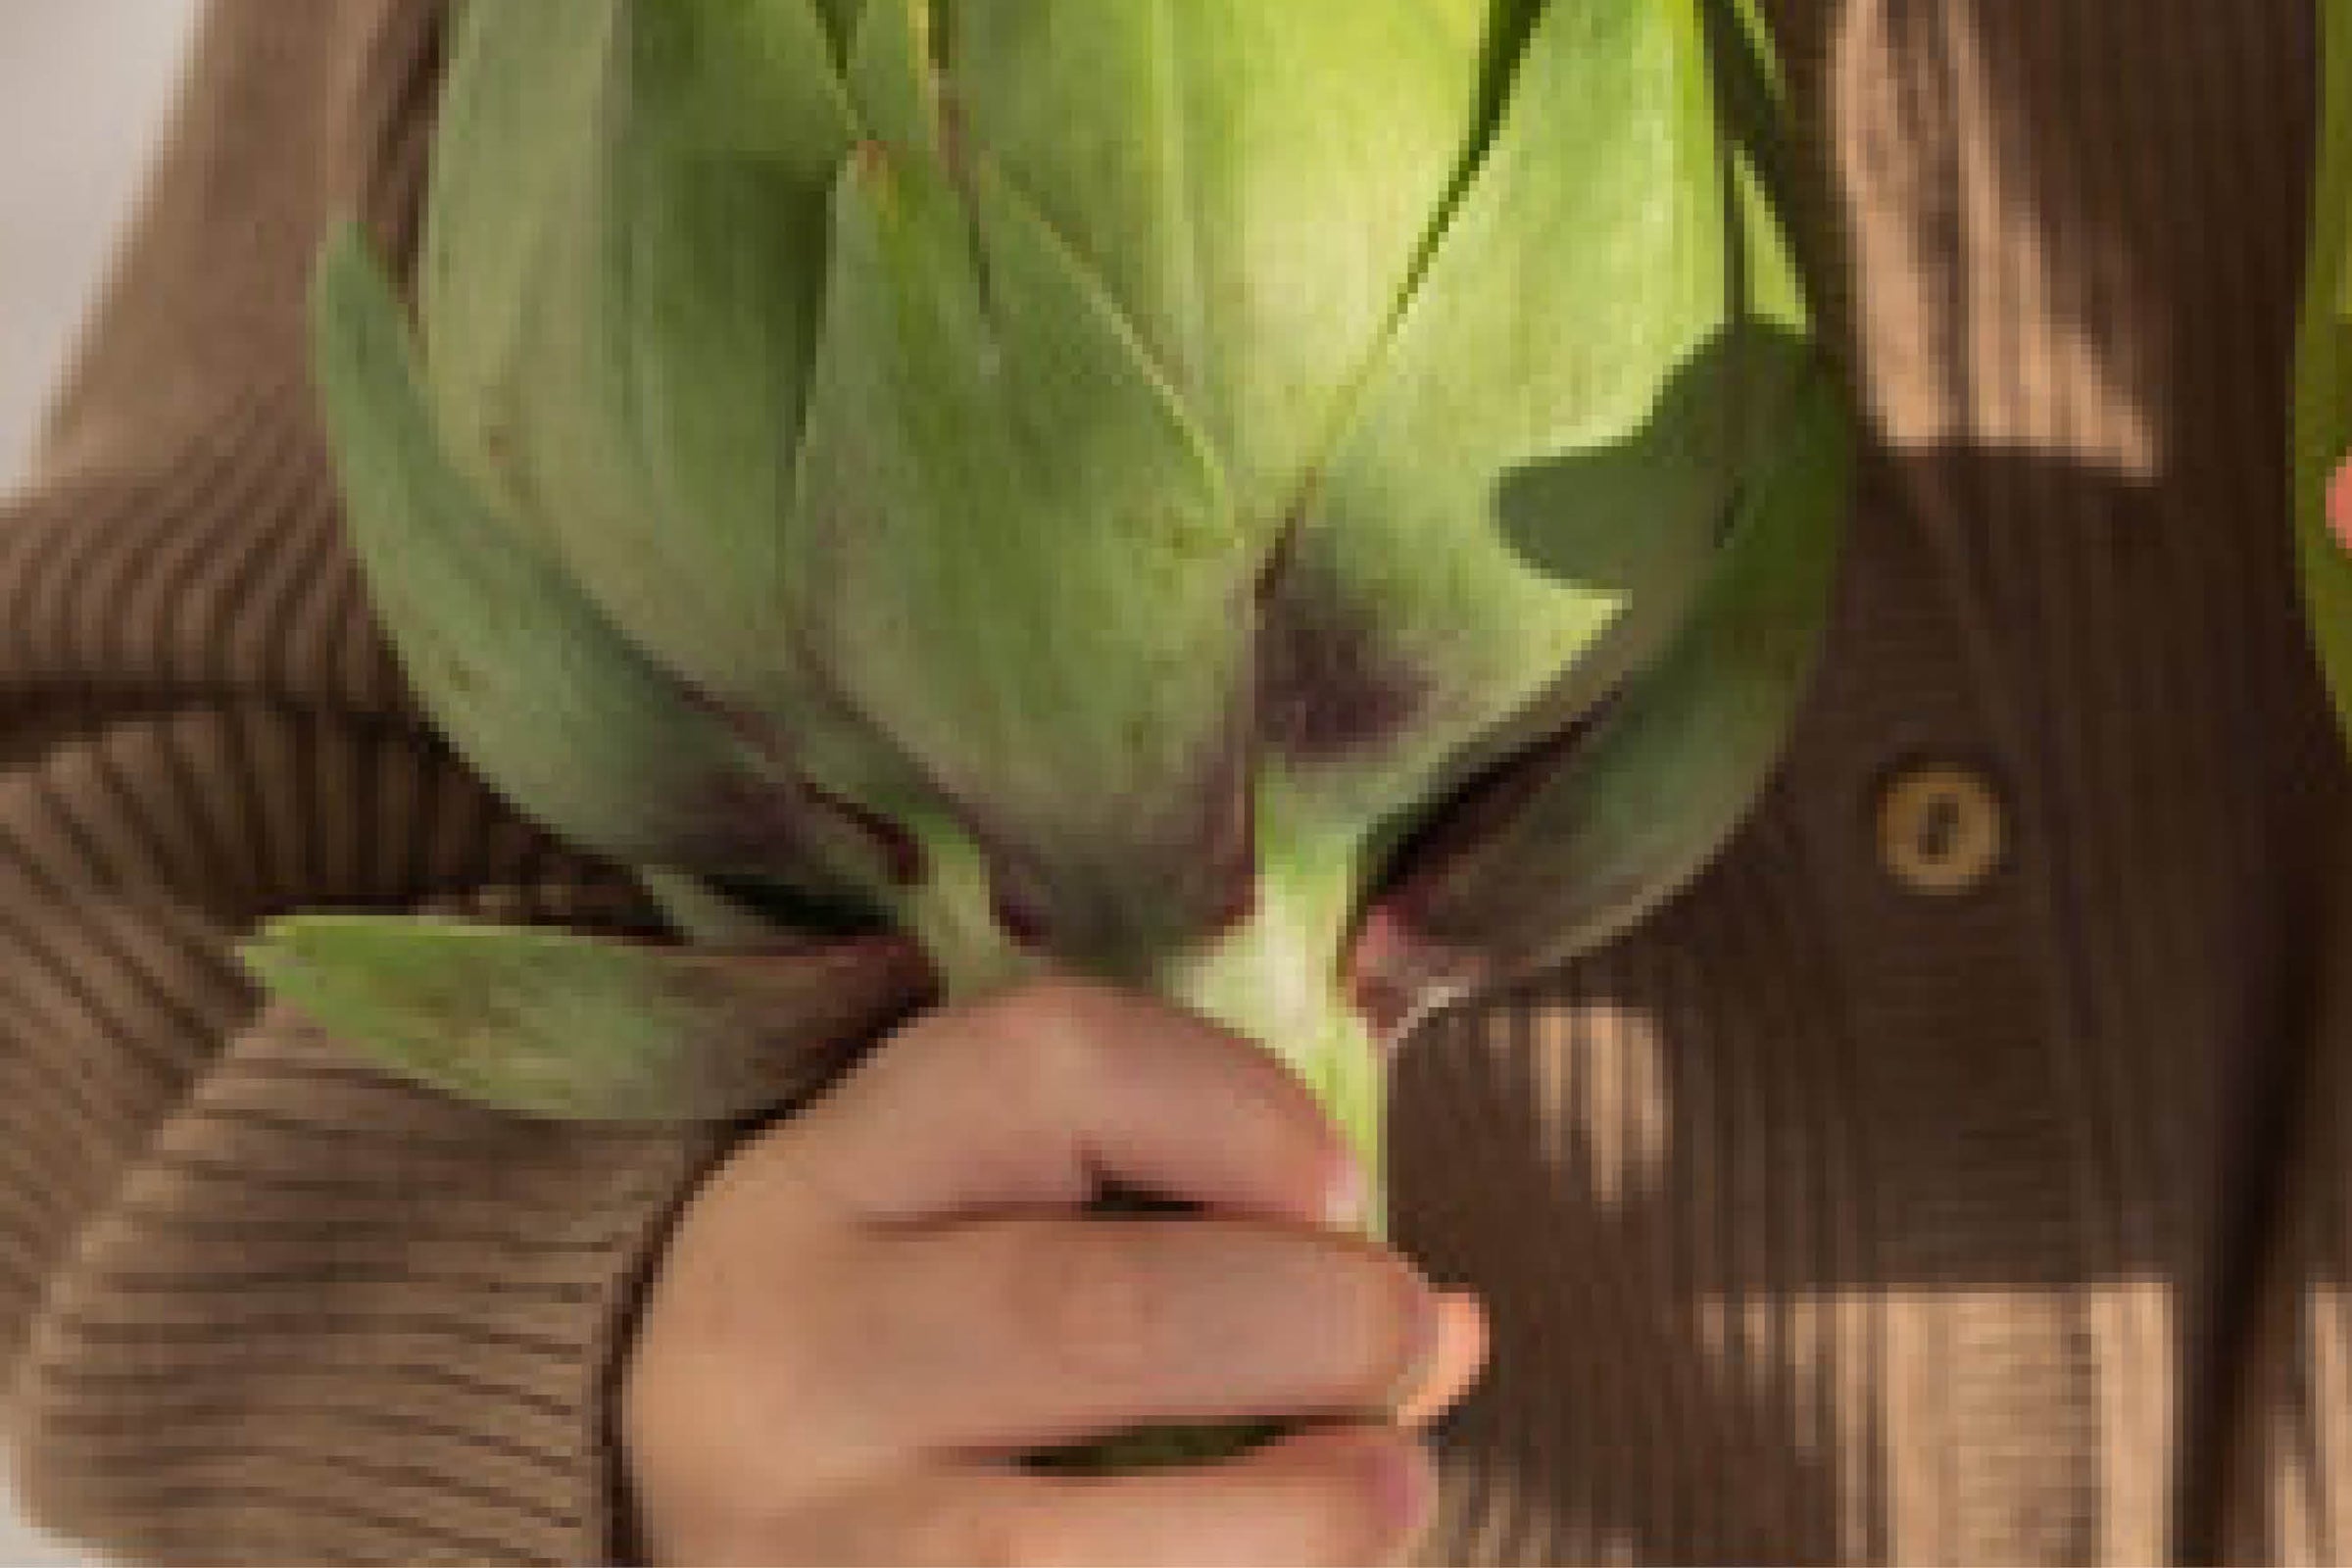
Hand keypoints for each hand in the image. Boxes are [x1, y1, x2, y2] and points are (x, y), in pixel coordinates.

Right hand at [623, 979, 1481, 1564]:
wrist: (665, 1507)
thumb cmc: (917, 1343)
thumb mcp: (1003, 1224)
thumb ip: (1212, 1231)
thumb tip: (1454, 1336)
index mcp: (828, 1178)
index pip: (1049, 1066)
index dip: (1237, 1107)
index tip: (1348, 1184)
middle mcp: (782, 1361)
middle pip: (1089, 1315)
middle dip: (1303, 1327)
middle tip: (1406, 1333)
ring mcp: (793, 1554)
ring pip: (1055, 1554)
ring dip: (1283, 1525)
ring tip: (1395, 1488)